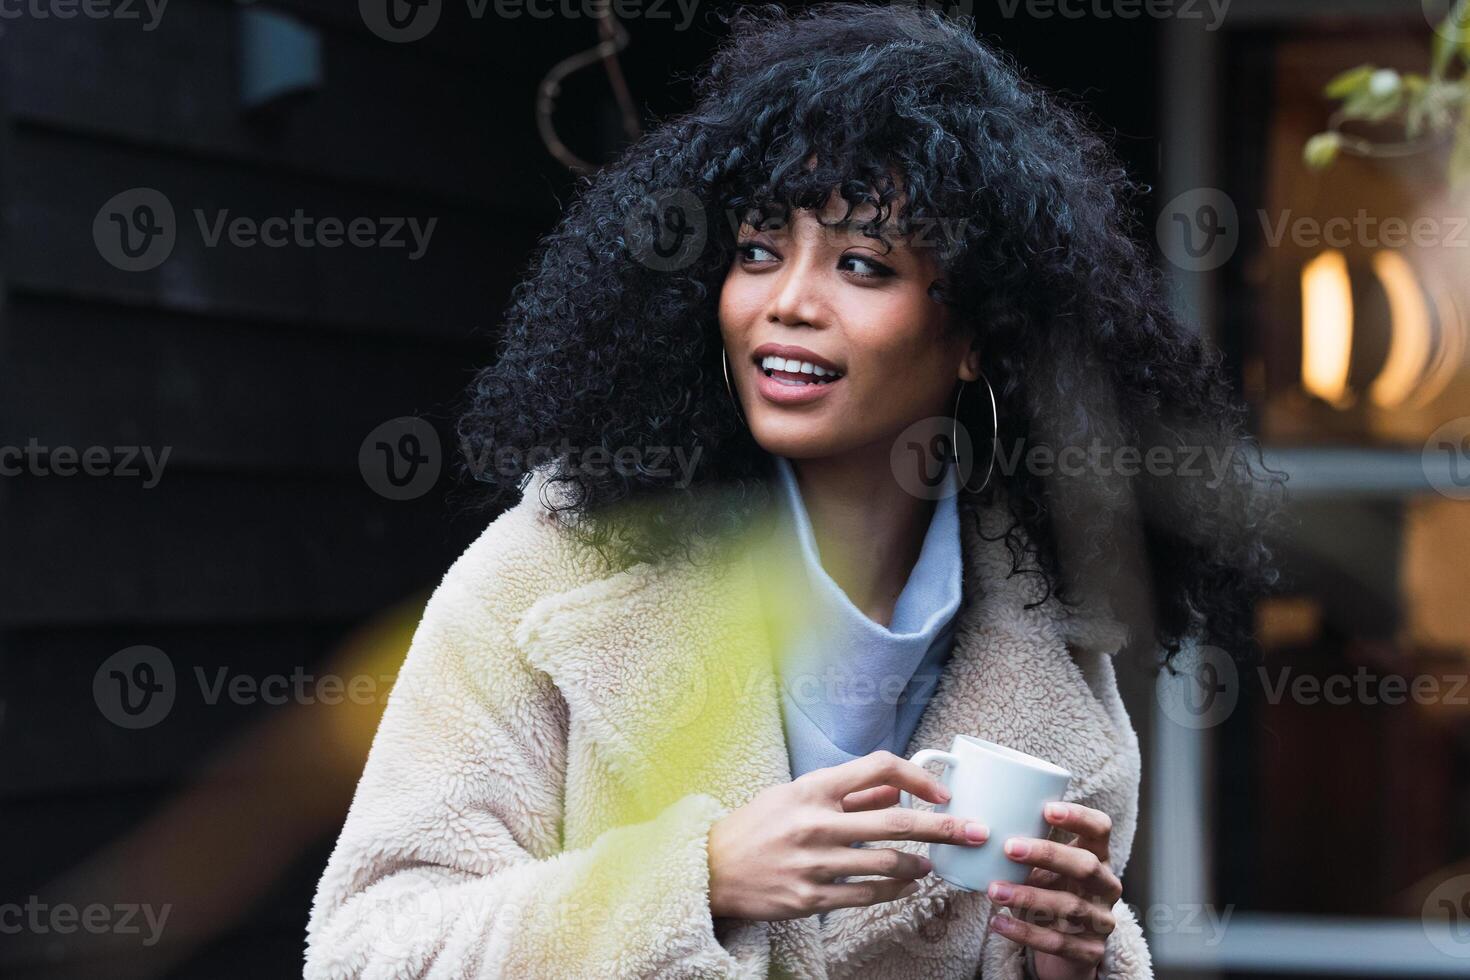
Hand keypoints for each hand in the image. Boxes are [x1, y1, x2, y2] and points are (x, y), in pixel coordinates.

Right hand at [707, 750, 991, 920]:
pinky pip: (867, 896)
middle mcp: (817, 823)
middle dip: (946, 827)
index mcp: (814, 789)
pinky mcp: (811, 898)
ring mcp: (816, 863)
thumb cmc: (756, 826)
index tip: (942, 792)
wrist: (710, 870)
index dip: (918, 777)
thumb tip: (894, 789)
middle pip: (898, 821)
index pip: (879, 767)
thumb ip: (847, 793)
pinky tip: (904, 887)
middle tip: (976, 832)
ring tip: (931, 865)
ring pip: (890, 864)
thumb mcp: (796, 795)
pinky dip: (894, 892)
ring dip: (920, 865)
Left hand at [985, 802, 1119, 979]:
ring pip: (1069, 906)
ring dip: (1028, 896)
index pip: (1100, 829)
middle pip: (1086, 866)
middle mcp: (1107, 886)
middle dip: (1048, 855)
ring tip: (993, 890)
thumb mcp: (1046, 869)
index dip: (1079, 817)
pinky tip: (998, 922)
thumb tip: (980, 825)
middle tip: (1009, 848)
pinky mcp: (1091, 951)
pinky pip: (1057, 942)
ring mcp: (1102, 920)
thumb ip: (1028, 848)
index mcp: (1099, 856)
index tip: (1046, 810)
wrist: (1068, 948)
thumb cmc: (1051, 892)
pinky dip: (1024, 932)